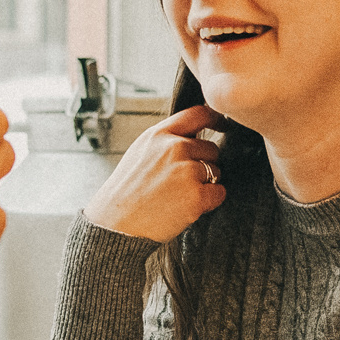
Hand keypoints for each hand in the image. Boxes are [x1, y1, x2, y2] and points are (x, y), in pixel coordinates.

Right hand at [82, 105, 226, 240]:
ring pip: (216, 171)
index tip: (223, 125)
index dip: (215, 119)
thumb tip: (192, 137)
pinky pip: (219, 193)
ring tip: (178, 196)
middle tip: (181, 182)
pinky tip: (187, 207)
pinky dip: (209, 201)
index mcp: (159, 135)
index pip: (197, 114)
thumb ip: (165, 141)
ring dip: (205, 184)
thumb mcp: (140, 153)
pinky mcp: (196, 196)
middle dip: (204, 164)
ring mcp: (186, 171)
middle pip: (211, 148)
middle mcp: (174, 148)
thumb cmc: (126, 192)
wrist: (116, 225)